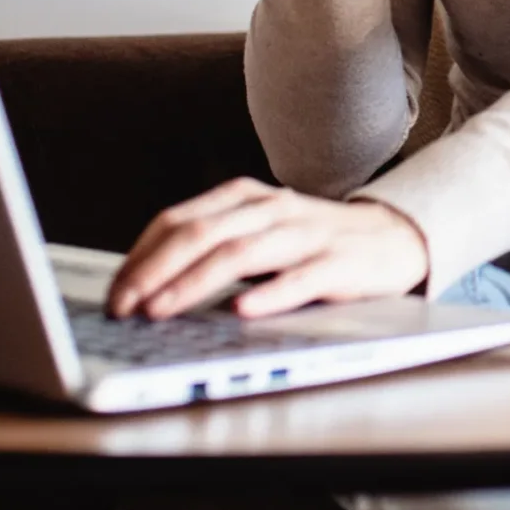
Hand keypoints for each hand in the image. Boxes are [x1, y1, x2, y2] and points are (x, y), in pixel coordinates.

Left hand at [106, 179, 429, 319]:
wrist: (396, 237)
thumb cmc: (314, 242)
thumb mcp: (260, 231)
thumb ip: (213, 245)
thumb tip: (145, 284)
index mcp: (246, 198)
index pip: (178, 220)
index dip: (139, 257)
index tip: (113, 293)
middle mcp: (273, 209)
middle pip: (201, 234)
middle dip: (153, 271)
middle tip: (122, 307)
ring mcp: (307, 234)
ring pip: (241, 253)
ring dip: (194, 283)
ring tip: (160, 311)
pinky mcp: (340, 263)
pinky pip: (301, 278)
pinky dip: (270, 294)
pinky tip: (243, 311)